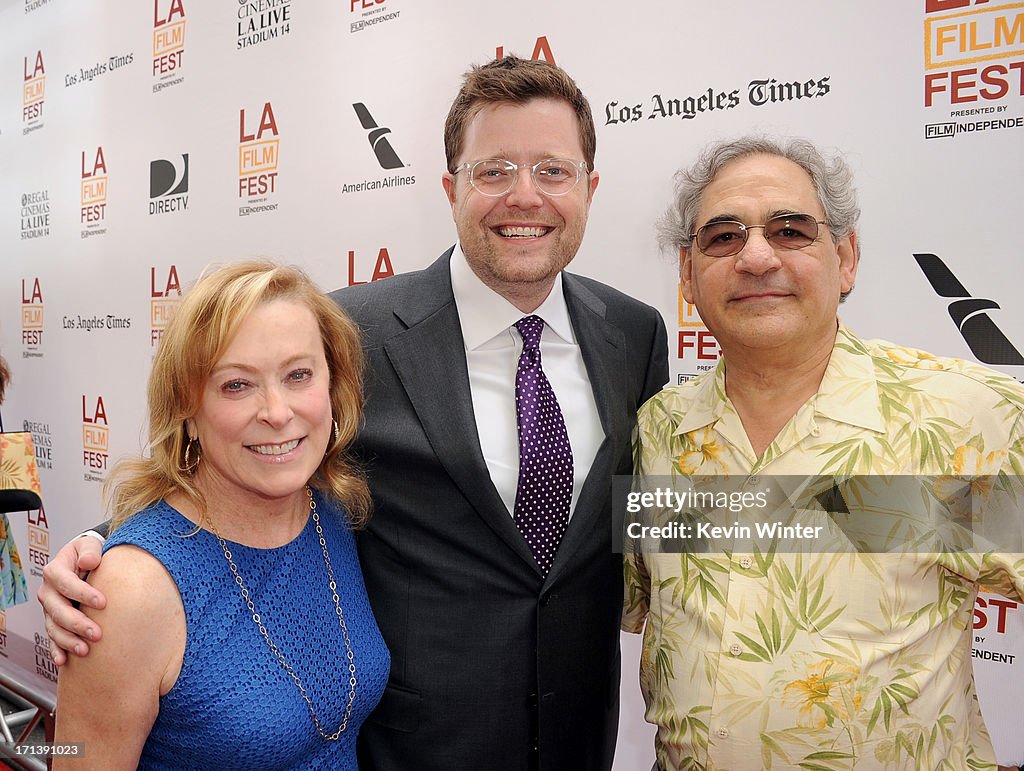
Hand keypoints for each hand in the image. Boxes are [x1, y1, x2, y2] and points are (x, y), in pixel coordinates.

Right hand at [37, 536, 106, 665]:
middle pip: (58, 611)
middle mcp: (48, 592)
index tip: (103, 603)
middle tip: (97, 634)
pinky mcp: (54, 621)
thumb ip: (90, 550)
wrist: (85, 561)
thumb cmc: (89, 553)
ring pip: (54, 628)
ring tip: (85, 650)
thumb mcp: (89, 545)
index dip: (83, 594)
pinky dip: (57, 650)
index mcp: (55, 571)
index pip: (66, 584)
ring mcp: (50, 608)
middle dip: (77, 624)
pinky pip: (53, 638)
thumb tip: (90, 560)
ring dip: (69, 641)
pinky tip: (64, 660)